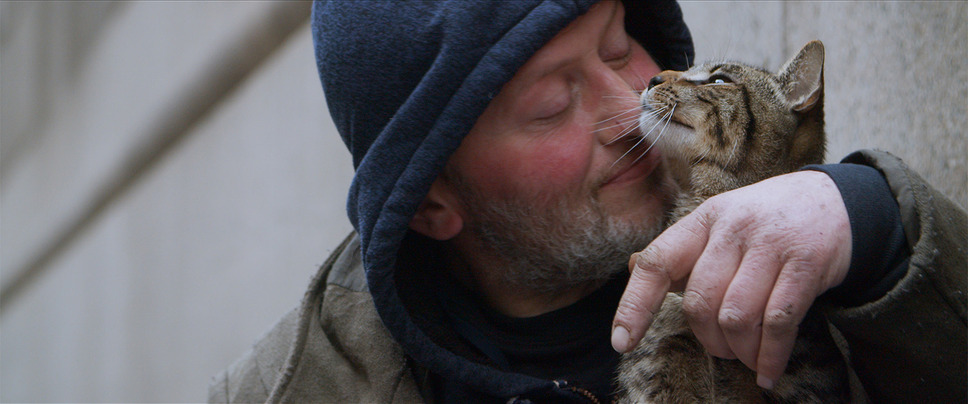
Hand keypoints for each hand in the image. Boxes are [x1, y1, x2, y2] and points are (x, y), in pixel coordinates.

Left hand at [611, 171, 851, 388]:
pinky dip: (770, 357)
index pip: (657, 263)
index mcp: (702, 220)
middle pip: (700, 301)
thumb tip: (634, 267)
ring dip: (739, 350)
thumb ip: (681, 253)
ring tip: (746, 356)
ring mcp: (771, 244)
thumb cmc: (763, 222)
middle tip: (721, 349)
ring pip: (737, 316)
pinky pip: (779, 322)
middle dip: (707, 338)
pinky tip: (767, 371)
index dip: (635, 305)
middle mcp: (733, 228)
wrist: (832, 201)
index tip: (622, 341)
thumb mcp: (718, 225)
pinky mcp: (807, 263)